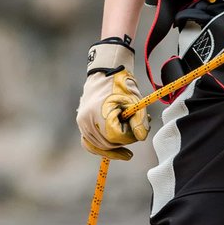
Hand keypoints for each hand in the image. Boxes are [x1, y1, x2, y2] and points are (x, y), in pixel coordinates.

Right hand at [76, 41, 149, 159]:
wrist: (105, 74)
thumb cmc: (120, 86)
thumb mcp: (134, 101)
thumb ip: (139, 120)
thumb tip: (141, 137)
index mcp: (99, 113)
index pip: (115, 137)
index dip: (129, 136)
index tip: (138, 127)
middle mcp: (86, 121)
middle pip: (107, 144)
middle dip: (124, 141)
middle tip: (137, 131)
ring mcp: (82, 123)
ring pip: (98, 146)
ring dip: (115, 145)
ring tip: (129, 137)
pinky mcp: (82, 125)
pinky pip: (90, 143)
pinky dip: (102, 147)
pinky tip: (116, 150)